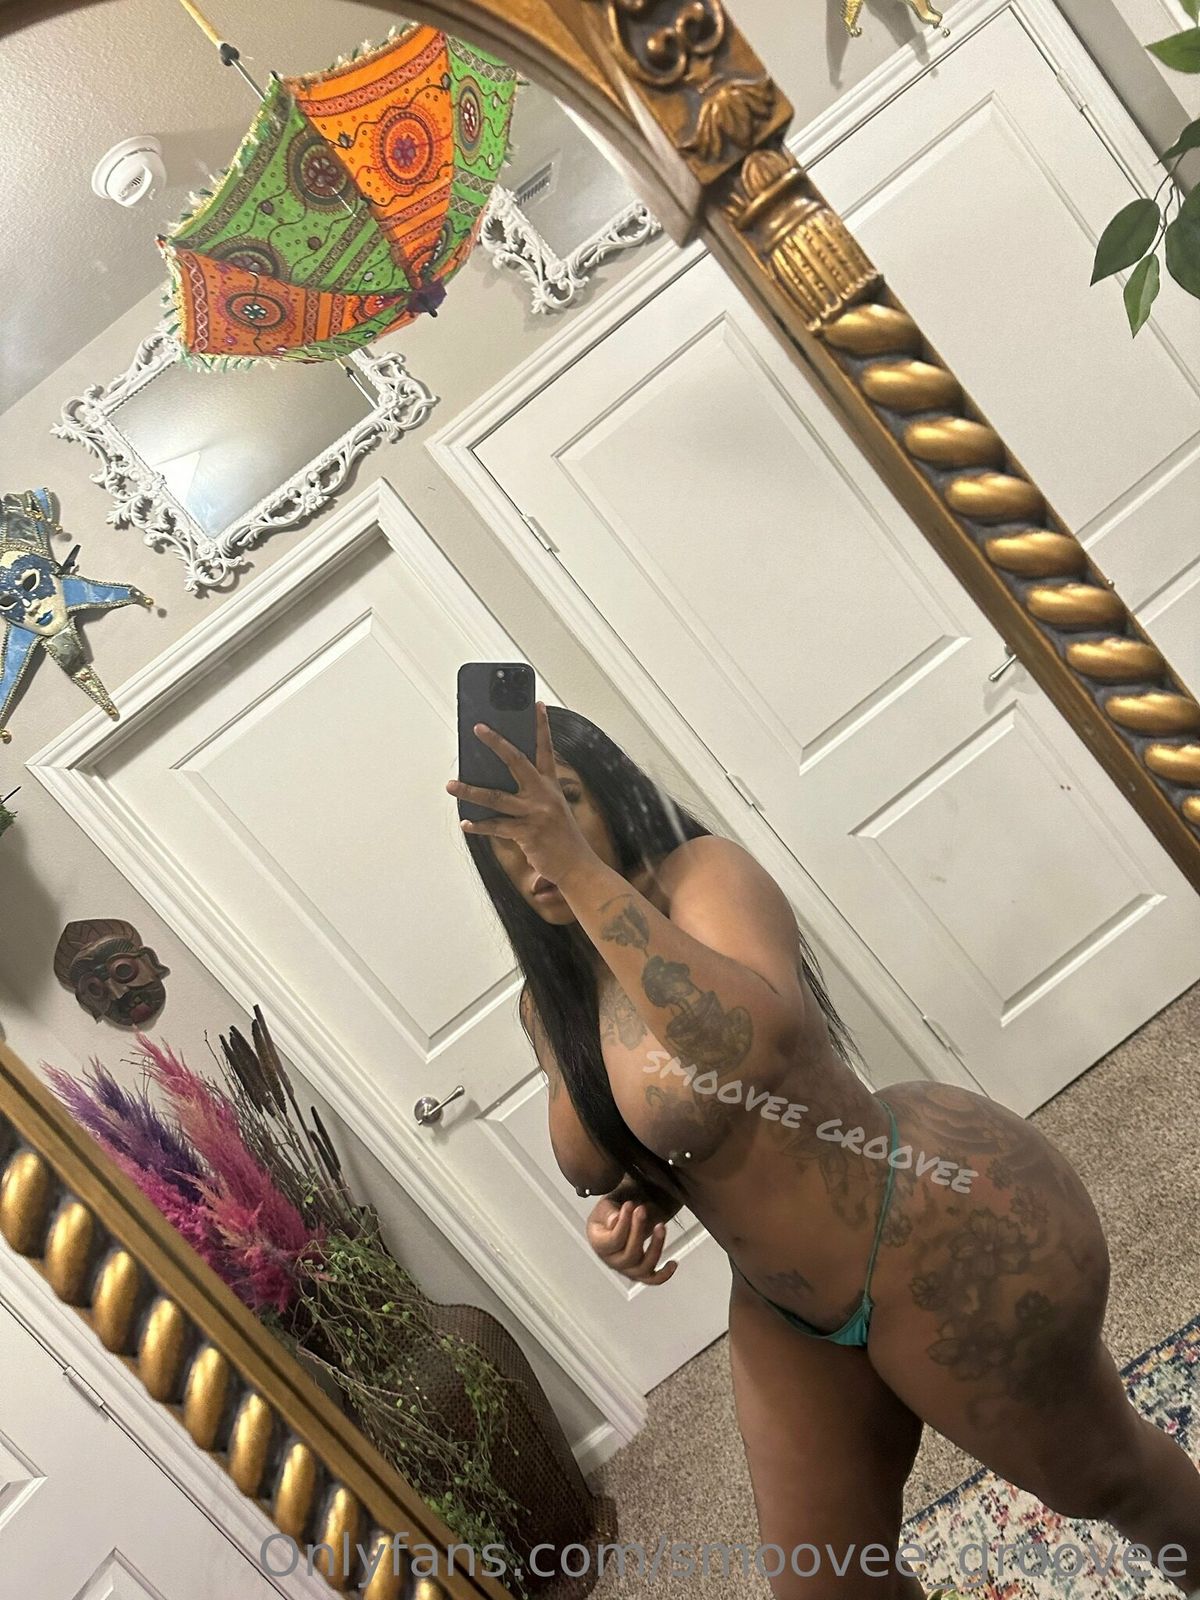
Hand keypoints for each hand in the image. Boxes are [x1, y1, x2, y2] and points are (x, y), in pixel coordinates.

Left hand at [446, 700, 595, 887]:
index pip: (546, 749)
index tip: (536, 704)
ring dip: (469, 791)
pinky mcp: (527, 834)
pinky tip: (465, 824)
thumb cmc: (562, 838)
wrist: (578, 866)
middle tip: (478, 728)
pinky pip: (496, 826)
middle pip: (516, 761)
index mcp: (551, 786)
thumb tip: (496, 785)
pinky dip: (479, 826)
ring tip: (450, 785)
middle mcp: (543, 795)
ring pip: (496, 797)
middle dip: (496, 743)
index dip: (542, 726)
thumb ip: (531, 795)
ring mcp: (535, 814)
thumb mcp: (553, 809)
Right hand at [585, 1196, 678, 1285]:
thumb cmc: (611, 1212)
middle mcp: (612, 1261)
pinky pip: (653, 1279)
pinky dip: (664, 1274)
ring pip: (643, 1268)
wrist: (619, 1217)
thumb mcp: (606, 1206)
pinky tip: (673, 1262)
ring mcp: (626, 1268)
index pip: (613, 1241)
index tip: (629, 1205)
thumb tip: (614, 1221)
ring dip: (656, 1247)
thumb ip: (608, 1212)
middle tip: (642, 1210)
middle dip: (638, 1231)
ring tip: (660, 1226)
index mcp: (599, 1244)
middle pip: (629, 1255)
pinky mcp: (640, 1271)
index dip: (623, 1223)